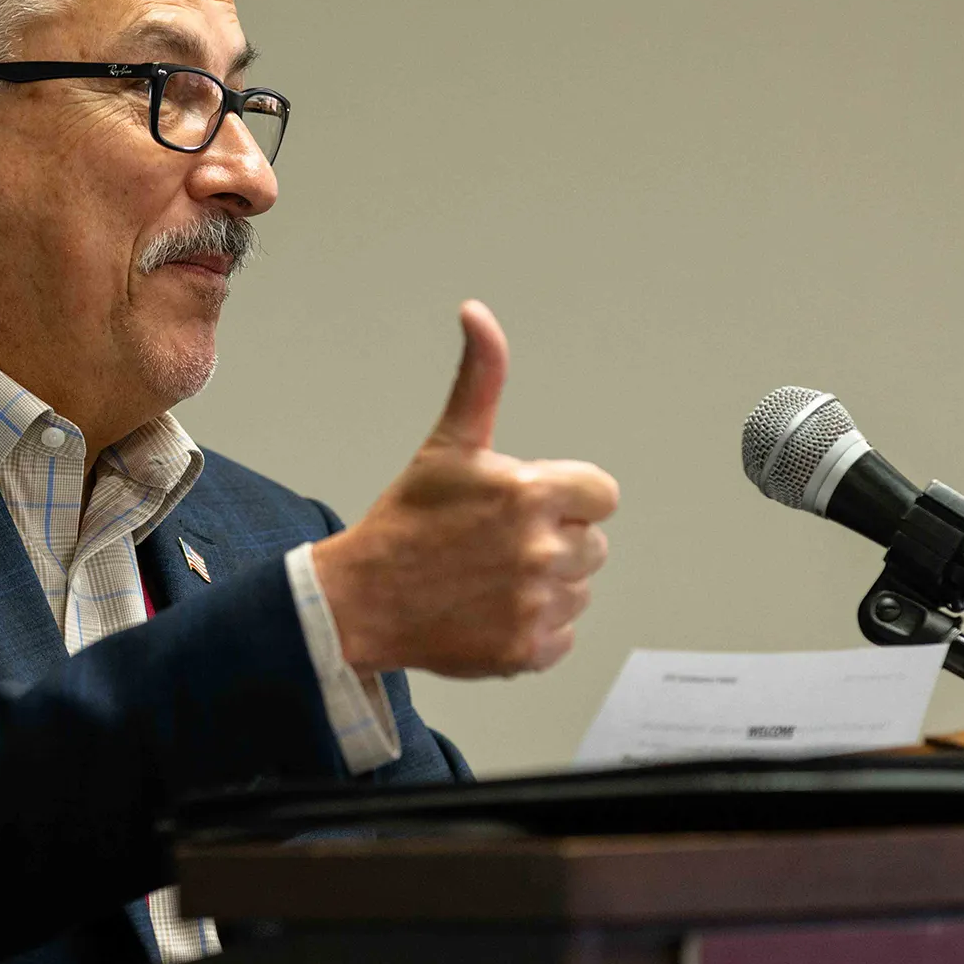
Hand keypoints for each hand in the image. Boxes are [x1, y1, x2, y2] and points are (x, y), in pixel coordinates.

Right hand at [313, 302, 618, 677]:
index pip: (603, 496)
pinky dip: (533, 631)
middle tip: (496, 546)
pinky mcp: (528, 650)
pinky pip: (562, 637)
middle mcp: (542, 549)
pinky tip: (492, 613)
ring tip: (490, 579)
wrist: (360, 600)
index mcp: (532, 492)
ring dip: (546, 588)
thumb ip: (481, 378)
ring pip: (579, 592)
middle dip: (555, 542)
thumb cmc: (406, 521)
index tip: (526, 508)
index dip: (568, 499)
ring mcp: (536, 604)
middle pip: (593, 546)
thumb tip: (477, 313)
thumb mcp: (448, 445)